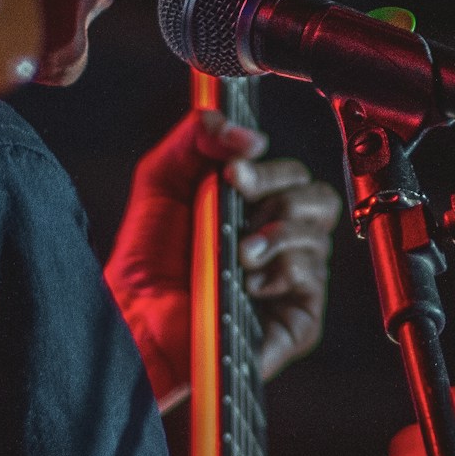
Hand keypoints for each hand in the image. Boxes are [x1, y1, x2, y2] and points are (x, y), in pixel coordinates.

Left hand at [104, 109, 342, 407]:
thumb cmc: (147, 258)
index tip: (234, 173)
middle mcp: (279, 245)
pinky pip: (310, 280)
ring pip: (316, 238)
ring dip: (274, 236)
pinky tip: (247, 284)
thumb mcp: (163, 179)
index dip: (270, 170)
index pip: (293, 176)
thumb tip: (247, 135)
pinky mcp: (297, 321)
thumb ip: (198, 137)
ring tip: (236, 254)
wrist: (135, 316)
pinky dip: (279, 272)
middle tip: (239, 210)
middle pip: (319, 200)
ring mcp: (291, 284)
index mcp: (256, 211)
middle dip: (280, 198)